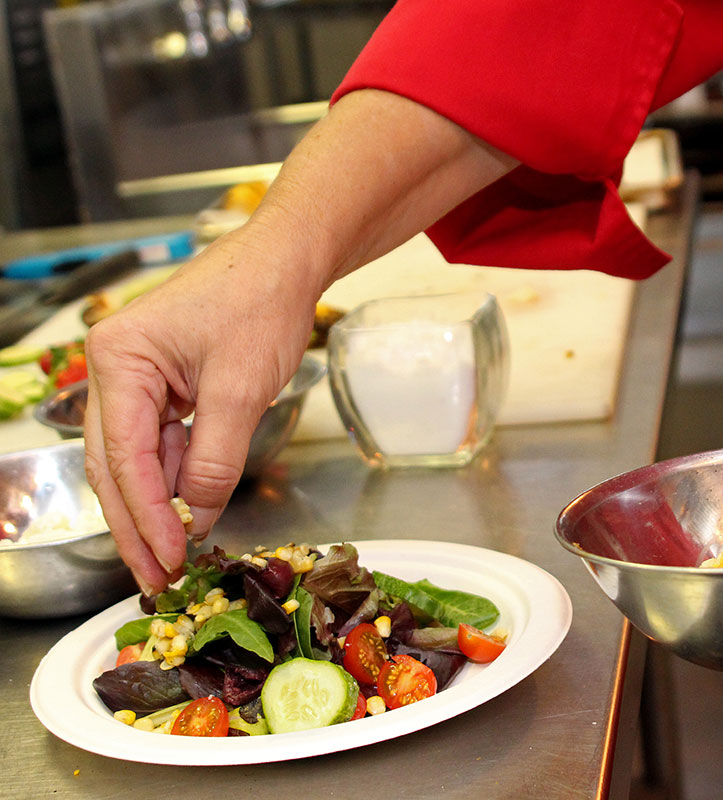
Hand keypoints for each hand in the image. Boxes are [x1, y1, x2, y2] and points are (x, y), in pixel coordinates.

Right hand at [84, 230, 316, 593]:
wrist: (288, 260)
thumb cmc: (263, 302)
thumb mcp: (242, 389)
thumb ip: (216, 459)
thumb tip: (199, 518)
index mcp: (121, 359)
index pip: (124, 455)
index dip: (146, 515)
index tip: (167, 557)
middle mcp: (116, 369)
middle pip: (116, 464)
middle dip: (138, 525)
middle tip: (155, 578)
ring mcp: (138, 378)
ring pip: (136, 459)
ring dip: (155, 509)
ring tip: (169, 560)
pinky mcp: (164, 385)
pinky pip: (162, 444)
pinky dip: (175, 480)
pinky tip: (187, 516)